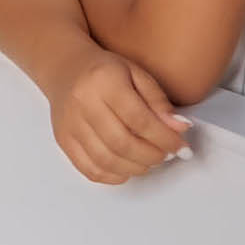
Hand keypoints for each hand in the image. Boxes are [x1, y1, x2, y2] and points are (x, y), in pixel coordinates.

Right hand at [41, 49, 192, 184]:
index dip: (165, 138)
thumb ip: (158, 102)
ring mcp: (70, 124)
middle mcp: (82, 103)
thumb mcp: (137, 74)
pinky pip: (90, 169)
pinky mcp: (63, 140)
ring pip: (106, 160)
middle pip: (122, 143)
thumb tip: (179, 128)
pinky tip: (127, 166)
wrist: (66, 69)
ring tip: (149, 160)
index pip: (139, 119)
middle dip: (152, 156)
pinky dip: (114, 176)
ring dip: (136, 167)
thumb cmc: (105, 71)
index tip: (181, 146)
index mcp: (104, 80)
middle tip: (166, 155)